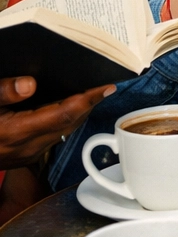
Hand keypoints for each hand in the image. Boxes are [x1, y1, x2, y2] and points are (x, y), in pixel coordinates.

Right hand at [0, 77, 114, 169]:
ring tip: (94, 90)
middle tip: (106, 82)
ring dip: (80, 110)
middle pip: (70, 123)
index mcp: (17, 132)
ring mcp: (27, 154)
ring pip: (64, 130)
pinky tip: (69, 104)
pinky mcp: (24, 155)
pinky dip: (66, 118)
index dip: (89, 99)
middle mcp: (27, 147)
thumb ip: (3, 92)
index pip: (65, 114)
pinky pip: (54, 135)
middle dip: (90, 102)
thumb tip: (29, 83)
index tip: (108, 86)